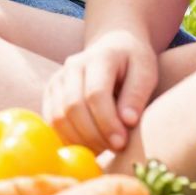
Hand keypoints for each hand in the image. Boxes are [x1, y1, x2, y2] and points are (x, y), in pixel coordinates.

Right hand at [43, 29, 156, 152]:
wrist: (113, 45)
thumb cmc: (133, 63)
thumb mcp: (146, 72)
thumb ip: (137, 95)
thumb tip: (128, 121)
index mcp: (98, 58)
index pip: (95, 94)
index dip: (107, 122)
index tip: (122, 143)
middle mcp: (72, 66)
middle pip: (73, 108)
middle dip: (94, 135)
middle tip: (115, 149)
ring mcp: (57, 79)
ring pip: (58, 117)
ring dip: (80, 141)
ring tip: (104, 148)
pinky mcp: (50, 93)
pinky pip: (51, 122)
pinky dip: (67, 139)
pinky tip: (88, 145)